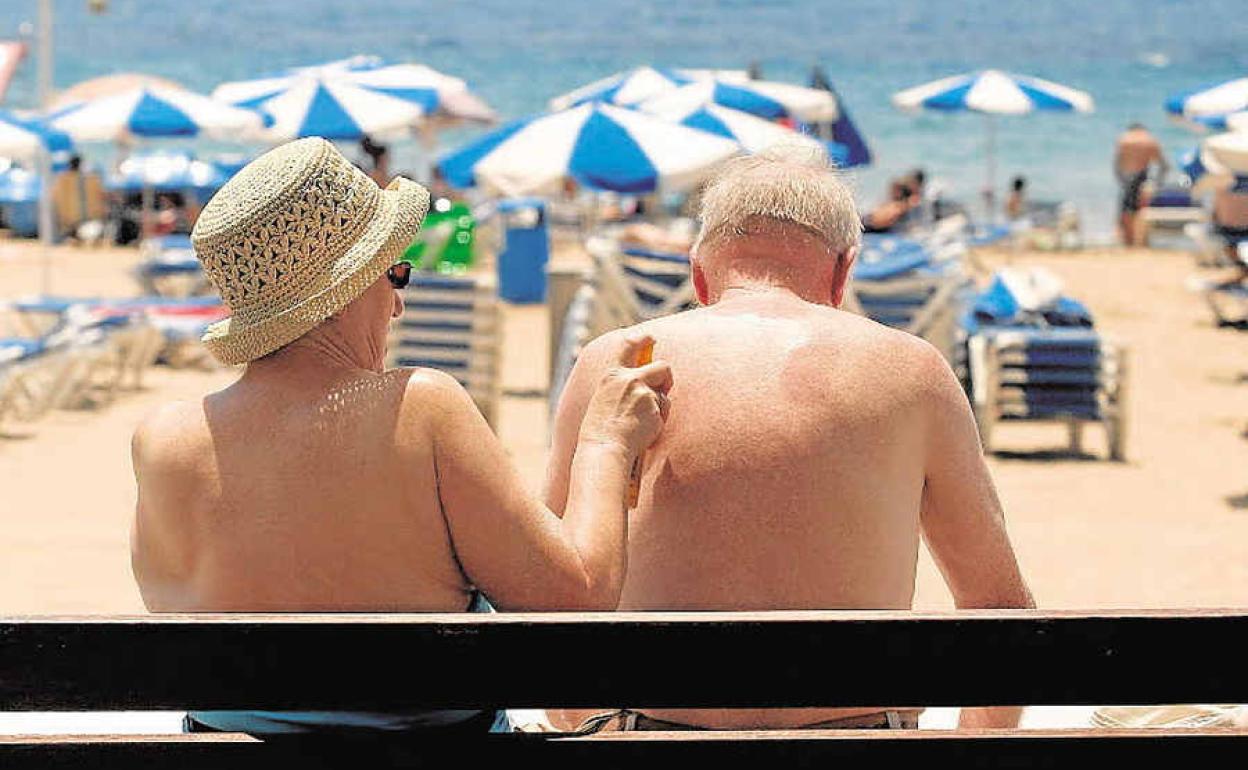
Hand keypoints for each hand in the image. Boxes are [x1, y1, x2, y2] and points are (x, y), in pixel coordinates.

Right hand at [578, 334, 671, 457]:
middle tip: (664, 388)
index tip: (650, 338)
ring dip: (660, 407)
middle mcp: (629, 379)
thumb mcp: (604, 398)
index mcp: (612, 374)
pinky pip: (665, 412)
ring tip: (641, 422)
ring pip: (664, 395)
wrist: (605, 448)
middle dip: (667, 378)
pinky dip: (659, 421)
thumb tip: (642, 379)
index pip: (628, 345)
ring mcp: (644, 393)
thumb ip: (621, 386)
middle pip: (663, 366)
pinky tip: (644, 431)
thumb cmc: (600, 430)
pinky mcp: (655, 409)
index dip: (642, 338)